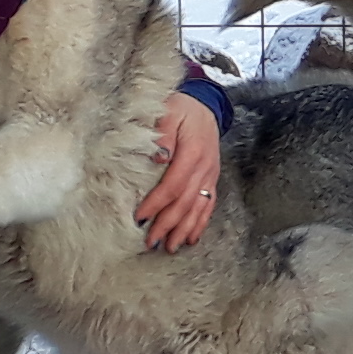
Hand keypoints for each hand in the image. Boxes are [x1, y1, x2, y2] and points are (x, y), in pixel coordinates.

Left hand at [138, 92, 221, 251]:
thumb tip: (158, 158)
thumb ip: (164, 134)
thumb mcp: (169, 111)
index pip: (173, 185)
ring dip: (184, 230)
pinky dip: (200, 223)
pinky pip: (208, 205)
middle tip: (151, 242)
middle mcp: (204, 168)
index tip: (140, 218)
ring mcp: (210, 175)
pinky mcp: (212, 179)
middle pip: (185, 202)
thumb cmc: (183, 109)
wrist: (207, 106)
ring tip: (170, 247)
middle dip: (168, 224)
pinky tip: (191, 238)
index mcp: (192, 152)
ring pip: (198, 208)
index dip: (156, 204)